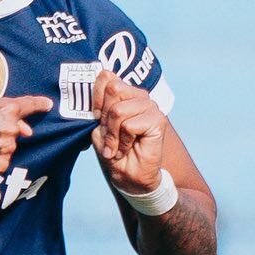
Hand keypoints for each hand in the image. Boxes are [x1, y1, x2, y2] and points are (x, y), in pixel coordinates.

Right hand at [0, 94, 50, 174]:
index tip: (48, 105)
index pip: (29, 106)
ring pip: (8, 147)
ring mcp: (6, 150)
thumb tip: (27, 130)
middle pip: (15, 130)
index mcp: (7, 111)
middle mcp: (10, 130)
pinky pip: (1, 161)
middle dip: (2, 130)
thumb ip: (4, 109)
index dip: (39, 104)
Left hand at [91, 68, 167, 195]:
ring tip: (118, 146)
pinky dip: (123, 142)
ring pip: (119, 110)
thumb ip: (100, 104)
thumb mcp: (98, 127)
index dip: (96, 98)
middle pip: (113, 89)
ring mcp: (150, 106)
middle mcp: (139, 96)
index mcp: (125, 93)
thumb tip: (101, 78)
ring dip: (113, 134)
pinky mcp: (158, 120)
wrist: (130, 178)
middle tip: (109, 137)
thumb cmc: (114, 153)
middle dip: (105, 118)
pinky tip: (127, 149)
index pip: (106, 76)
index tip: (97, 119)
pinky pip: (129, 125)